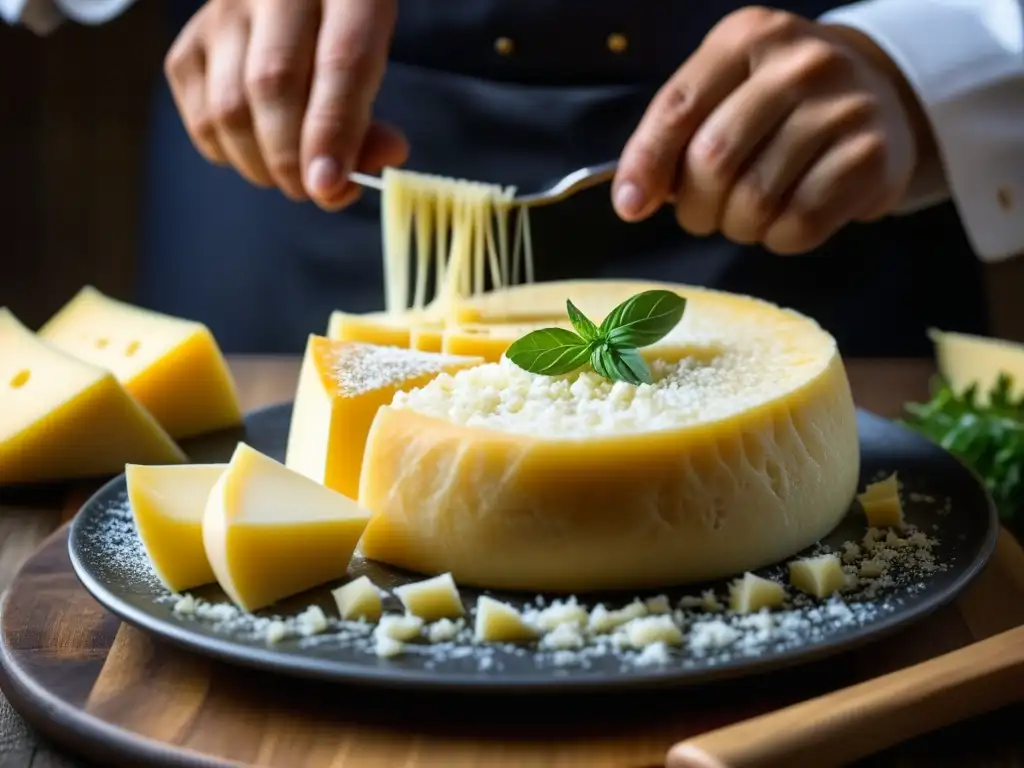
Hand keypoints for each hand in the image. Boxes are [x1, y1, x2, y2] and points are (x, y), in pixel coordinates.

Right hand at [165, 0, 407, 208]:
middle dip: (293, 158)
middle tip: (315, 190)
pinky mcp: (190, 43)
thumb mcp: (379, 65)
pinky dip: (231, 154)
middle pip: (273, 84)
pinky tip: (257, 153)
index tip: (331, 186)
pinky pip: (201, 118)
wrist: (297, 2)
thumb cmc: (344, 32)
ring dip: (262, 165)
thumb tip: (340, 184)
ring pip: (229, 107)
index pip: (341, 60)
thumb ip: (371, 122)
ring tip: (290, 175)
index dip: (334, 132)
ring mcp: (222, 13)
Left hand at [613, 7, 934, 253]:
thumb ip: (675, 135)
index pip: (679, 108)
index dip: (646, 164)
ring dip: (737, 226)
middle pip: (713, 160)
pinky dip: (777, 239)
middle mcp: (800, 65)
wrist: (878, 97)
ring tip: (747, 213)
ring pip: (754, 200)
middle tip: (702, 214)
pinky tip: (784, 221)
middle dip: (695, 205)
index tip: (630, 206)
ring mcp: (843, 109)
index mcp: (748, 38)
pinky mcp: (871, 159)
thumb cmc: (780, 104)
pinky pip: (799, 225)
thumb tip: (633, 200)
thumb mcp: (725, 92)